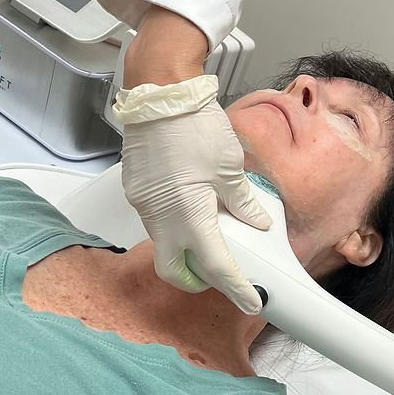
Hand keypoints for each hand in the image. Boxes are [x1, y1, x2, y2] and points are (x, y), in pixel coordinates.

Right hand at [120, 99, 271, 311]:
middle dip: (195, 280)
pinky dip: (174, 223)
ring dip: (185, 248)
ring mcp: (144, 204)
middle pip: (173, 270)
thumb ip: (242, 201)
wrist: (159, 94)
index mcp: (189, 215)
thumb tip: (257, 222)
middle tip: (219, 274)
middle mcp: (161, 217)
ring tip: (211, 232)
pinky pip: (155, 219)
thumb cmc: (194, 125)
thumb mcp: (229, 166)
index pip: (215, 266)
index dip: (235, 287)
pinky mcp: (136, 190)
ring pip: (163, 243)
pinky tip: (191, 206)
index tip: (251, 300)